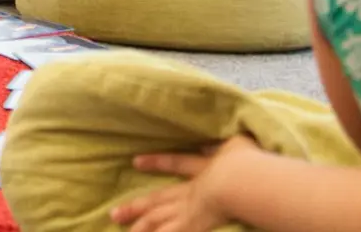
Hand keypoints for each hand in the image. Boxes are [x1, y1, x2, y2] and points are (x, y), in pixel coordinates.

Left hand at [111, 136, 256, 231]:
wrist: (243, 180)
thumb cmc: (246, 162)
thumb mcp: (239, 145)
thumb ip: (229, 145)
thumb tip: (227, 139)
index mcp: (202, 170)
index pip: (175, 164)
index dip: (156, 163)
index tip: (135, 161)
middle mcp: (191, 192)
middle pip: (158, 199)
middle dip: (136, 207)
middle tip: (114, 213)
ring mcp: (190, 210)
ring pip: (158, 220)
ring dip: (140, 226)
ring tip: (124, 231)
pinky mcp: (194, 224)